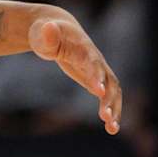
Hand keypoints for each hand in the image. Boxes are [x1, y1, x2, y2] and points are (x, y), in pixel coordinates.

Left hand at [29, 14, 121, 134]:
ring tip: (112, 128)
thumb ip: (47, 34)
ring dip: (114, 109)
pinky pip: (109, 97)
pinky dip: (112, 111)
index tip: (98, 92)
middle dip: (108, 98)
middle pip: (108, 80)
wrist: (55, 29)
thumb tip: (48, 28)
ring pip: (113, 91)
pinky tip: (111, 128)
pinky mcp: (97, 80)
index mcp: (84, 48)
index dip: (96, 76)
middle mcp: (96, 59)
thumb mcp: (43, 33)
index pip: (93, 62)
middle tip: (105, 117)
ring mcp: (99, 70)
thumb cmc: (46, 32)